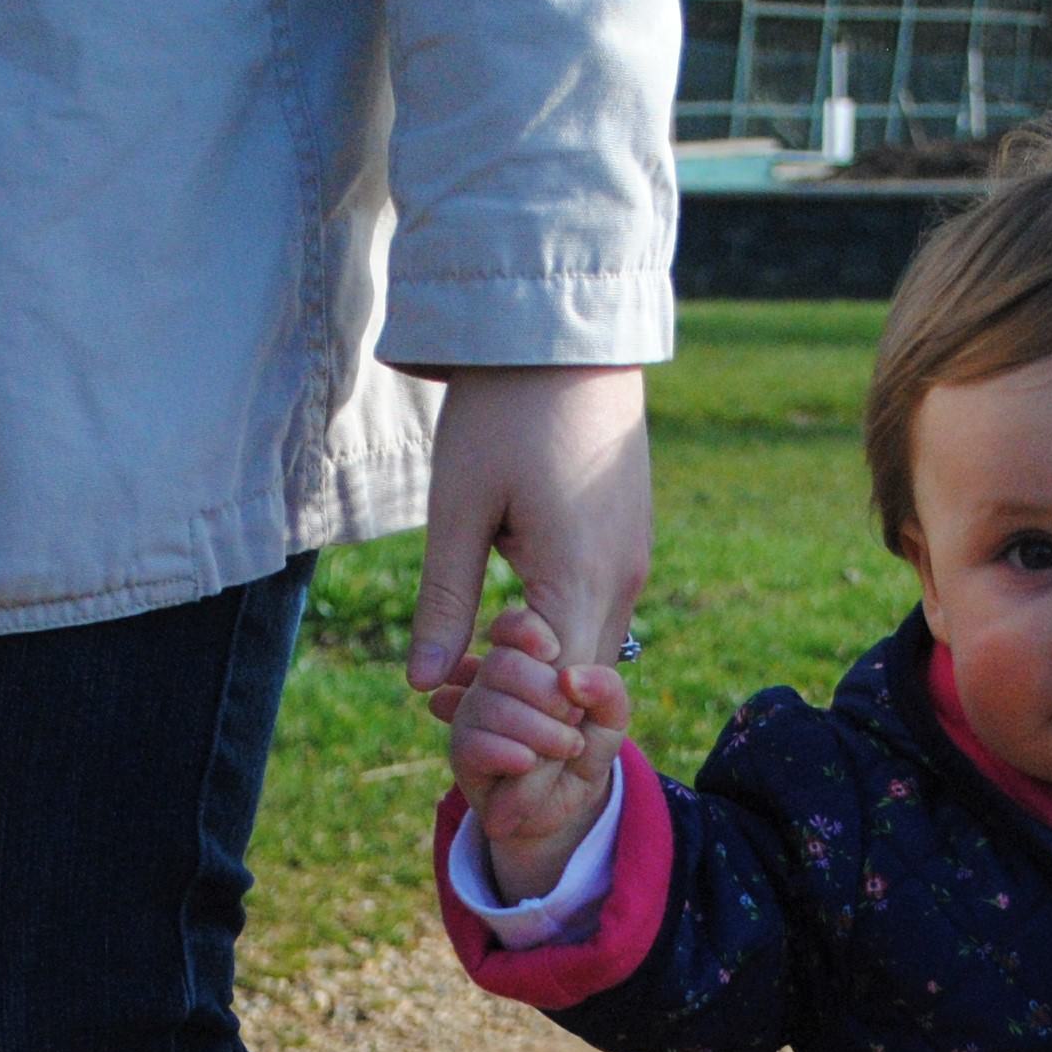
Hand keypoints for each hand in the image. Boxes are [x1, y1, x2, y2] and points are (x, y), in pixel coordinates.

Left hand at [407, 366, 649, 698]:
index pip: (556, 694)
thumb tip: (419, 683)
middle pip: (581, 684)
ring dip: (541, 673)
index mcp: (580, 577)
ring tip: (475, 669)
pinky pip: (599, 613)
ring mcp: (632, 559)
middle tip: (458, 707)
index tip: (453, 716)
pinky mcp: (629, 540)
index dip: (509, 717)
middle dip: (526, 707)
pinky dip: (559, 636)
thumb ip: (444, 600)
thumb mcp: (457, 508)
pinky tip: (509, 626)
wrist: (565, 333)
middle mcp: (622, 578)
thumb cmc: (502, 411)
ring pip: (592, 650)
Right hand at [441, 603, 630, 901]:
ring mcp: (472, 713)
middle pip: (502, 664)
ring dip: (539, 731)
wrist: (569, 802)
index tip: (553, 651)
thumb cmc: (586, 747)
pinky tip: (529, 762)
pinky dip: (511, 754)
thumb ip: (605, 690)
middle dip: (546, 695)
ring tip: (565, 748)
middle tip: (574, 719)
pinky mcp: (463, 751)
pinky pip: (475, 744)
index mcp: (525, 658)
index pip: (510, 627)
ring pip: (489, 705)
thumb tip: (568, 678)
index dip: (525, 631)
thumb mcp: (610, 717)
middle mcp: (491, 680)